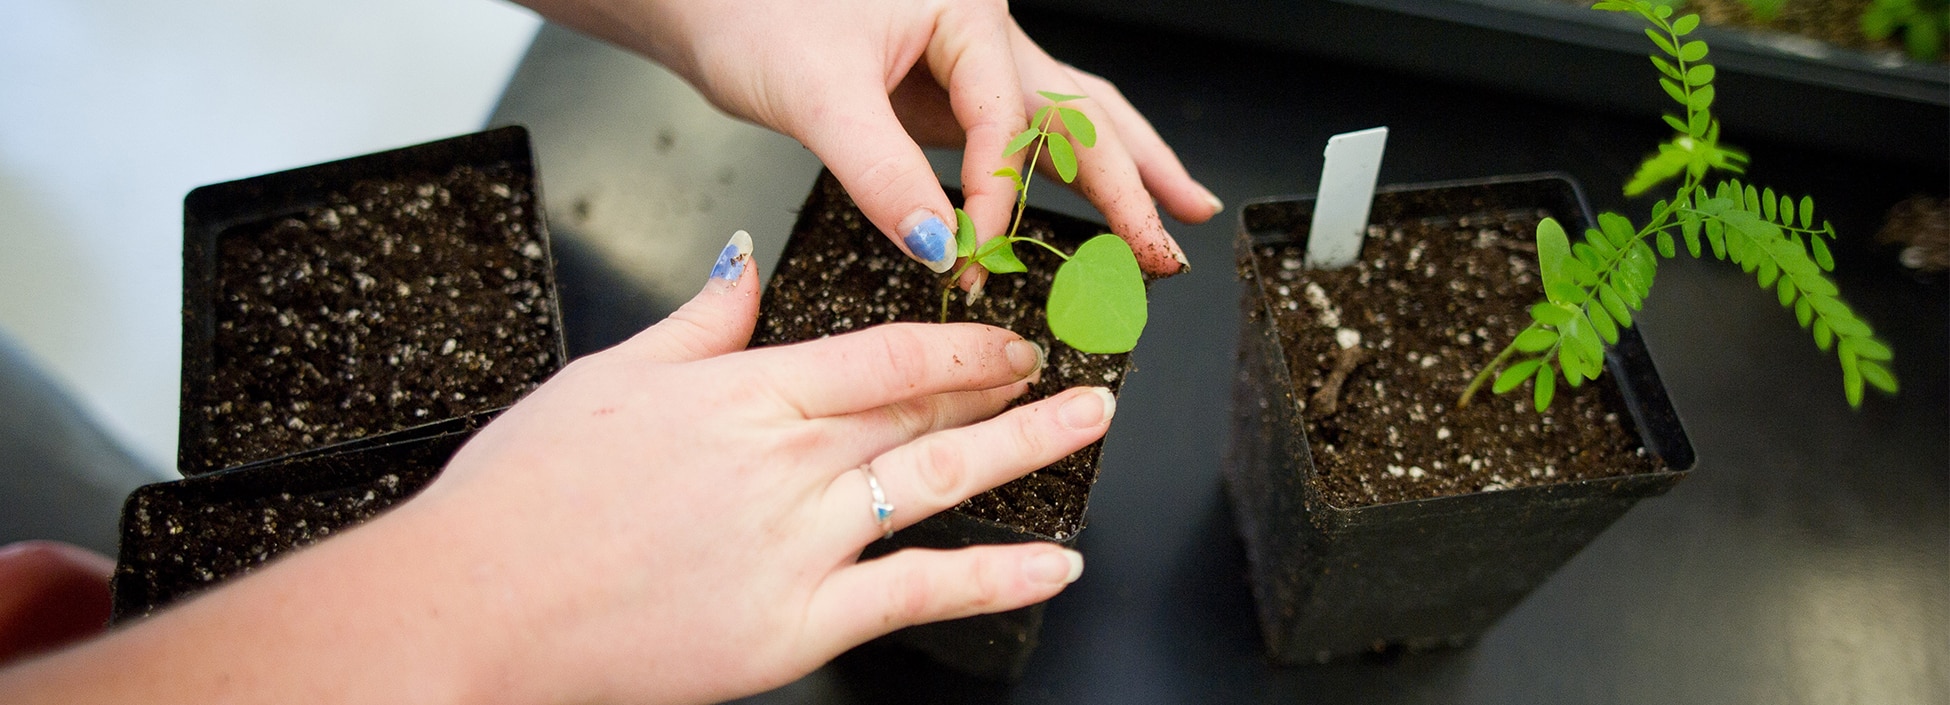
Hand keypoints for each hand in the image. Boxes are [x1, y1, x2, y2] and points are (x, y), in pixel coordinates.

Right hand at [0, 237, 1111, 704]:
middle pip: (925, 411)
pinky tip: (1055, 565)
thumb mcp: (608, 378)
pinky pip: (920, 591)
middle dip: (1008, 387)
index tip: (1008, 338)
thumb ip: (701, 321)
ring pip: (940, 483)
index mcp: (744, 391)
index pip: (887, 354)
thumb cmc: (521, 500)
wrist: (470, 606)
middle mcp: (786, 459)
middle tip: (1070, 372)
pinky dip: (996, 576)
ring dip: (1026, 452)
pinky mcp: (796, 624)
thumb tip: (748, 266)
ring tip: (1086, 428)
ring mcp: (799, 542)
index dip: (962, 345)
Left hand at [519, 0, 1220, 279]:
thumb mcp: (816, 96)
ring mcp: (967, 64)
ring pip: (1068, 117)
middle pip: (1079, 109)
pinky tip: (1093, 204)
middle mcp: (979, 32)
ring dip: (1123, 170)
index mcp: (962, 12)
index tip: (980, 250)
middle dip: (1132, 180)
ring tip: (1177, 217)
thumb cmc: (750, 11)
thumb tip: (939, 245)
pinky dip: (1062, 175)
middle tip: (1169, 245)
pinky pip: (1022, 138)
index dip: (1001, 192)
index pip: (1008, 119)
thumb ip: (881, 175)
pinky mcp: (944, 94)